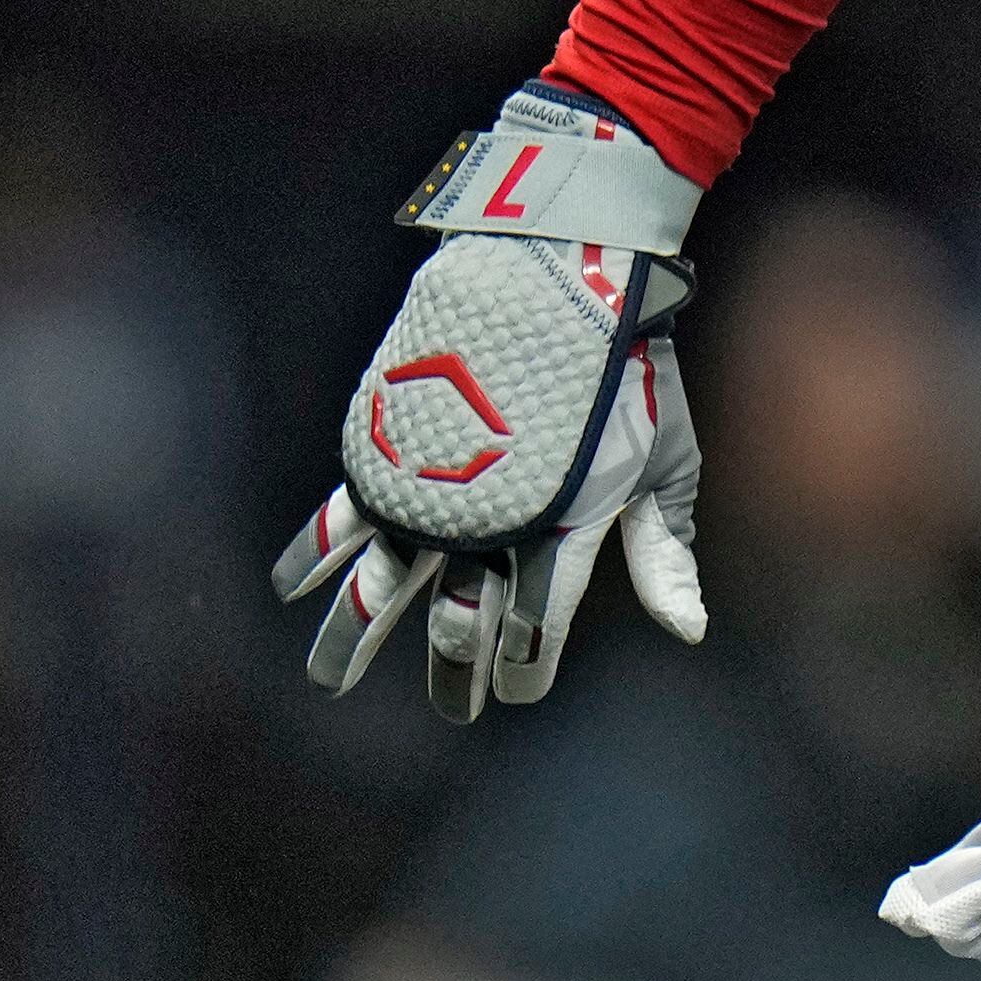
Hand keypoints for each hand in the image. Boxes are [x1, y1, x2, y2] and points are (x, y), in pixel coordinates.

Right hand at [273, 87, 710, 719]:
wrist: (562, 271)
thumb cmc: (633, 367)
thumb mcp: (668, 458)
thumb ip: (667, 550)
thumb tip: (691, 632)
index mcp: (563, 530)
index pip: (539, 627)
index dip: (524, 667)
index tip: (515, 693)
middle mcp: (489, 520)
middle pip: (458, 621)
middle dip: (452, 668)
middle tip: (451, 709)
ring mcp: (430, 484)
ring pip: (381, 584)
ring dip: (353, 634)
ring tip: (329, 679)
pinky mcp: (390, 443)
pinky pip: (338, 509)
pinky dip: (309, 551)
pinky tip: (288, 589)